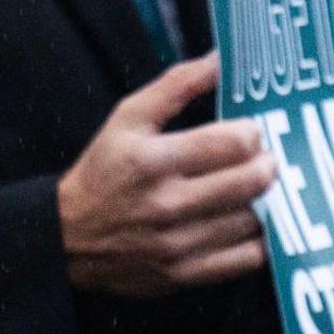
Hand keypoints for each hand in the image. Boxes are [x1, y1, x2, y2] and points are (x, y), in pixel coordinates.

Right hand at [57, 56, 273, 296]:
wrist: (65, 237)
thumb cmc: (101, 172)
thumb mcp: (126, 119)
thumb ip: (176, 86)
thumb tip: (221, 59)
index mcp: (153, 160)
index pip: (235, 142)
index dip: (253, 132)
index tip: (247, 133)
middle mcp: (167, 204)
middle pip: (253, 181)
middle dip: (268, 164)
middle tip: (263, 160)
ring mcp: (178, 244)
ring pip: (254, 220)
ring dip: (265, 201)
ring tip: (254, 190)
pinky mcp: (183, 274)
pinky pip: (245, 259)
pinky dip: (259, 240)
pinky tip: (251, 224)